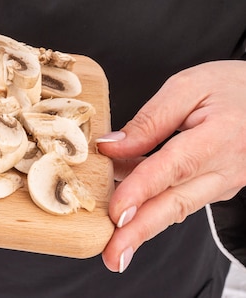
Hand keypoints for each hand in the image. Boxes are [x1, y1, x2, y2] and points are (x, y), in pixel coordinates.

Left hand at [97, 60, 245, 271]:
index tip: (116, 212)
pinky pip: (180, 200)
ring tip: (115, 249)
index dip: (142, 190)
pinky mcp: (217, 188)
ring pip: (177, 208)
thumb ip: (149, 119)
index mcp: (219, 137)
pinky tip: (125, 216)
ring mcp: (223, 183)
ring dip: (144, 228)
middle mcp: (224, 169)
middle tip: (113, 256)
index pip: (173, 167)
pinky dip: (153, 209)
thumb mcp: (188, 87)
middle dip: (140, 232)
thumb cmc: (230, 87)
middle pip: (175, 203)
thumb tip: (110, 146)